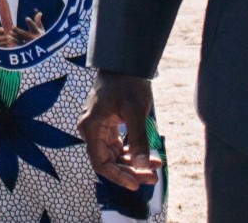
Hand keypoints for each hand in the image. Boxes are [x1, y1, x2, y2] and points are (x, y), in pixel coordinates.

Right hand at [79, 71, 161, 191]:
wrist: (126, 62)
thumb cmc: (128, 83)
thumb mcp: (135, 111)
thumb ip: (139, 139)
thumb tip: (143, 166)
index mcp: (91, 127)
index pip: (101, 163)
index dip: (118, 176)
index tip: (137, 184)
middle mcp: (91, 130)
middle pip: (109, 161)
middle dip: (131, 171)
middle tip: (153, 178)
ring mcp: (99, 128)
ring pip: (115, 155)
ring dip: (135, 163)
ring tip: (156, 166)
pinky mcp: (108, 126)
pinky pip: (119, 146)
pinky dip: (134, 152)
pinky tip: (151, 156)